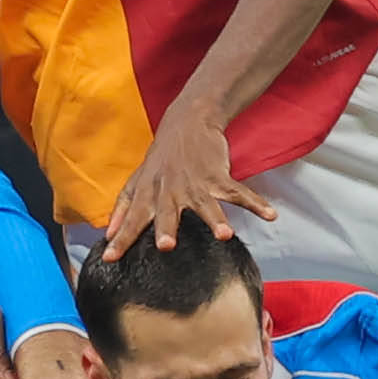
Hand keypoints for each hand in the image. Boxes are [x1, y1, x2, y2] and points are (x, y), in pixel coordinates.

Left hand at [100, 125, 270, 260]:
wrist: (189, 121)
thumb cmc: (161, 158)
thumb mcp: (138, 180)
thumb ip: (123, 207)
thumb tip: (107, 233)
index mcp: (149, 192)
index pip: (132, 218)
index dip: (121, 238)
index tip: (109, 257)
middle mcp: (170, 190)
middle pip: (168, 212)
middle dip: (167, 227)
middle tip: (166, 246)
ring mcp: (196, 183)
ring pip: (206, 204)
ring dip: (216, 219)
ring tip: (225, 235)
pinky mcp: (219, 176)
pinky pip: (238, 192)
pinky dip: (255, 203)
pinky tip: (270, 215)